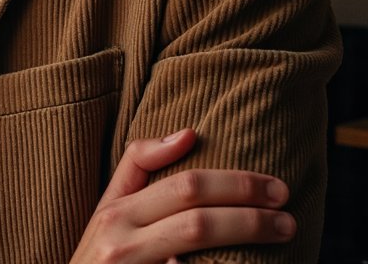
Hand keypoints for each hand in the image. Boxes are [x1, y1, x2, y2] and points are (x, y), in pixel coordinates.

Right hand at [69, 128, 295, 262]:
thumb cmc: (97, 256)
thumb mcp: (106, 209)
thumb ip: (139, 166)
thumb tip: (189, 133)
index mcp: (115, 211)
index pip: (183, 187)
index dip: (235, 183)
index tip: (273, 186)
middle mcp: (121, 241)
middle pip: (197, 219)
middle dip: (250, 213)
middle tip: (287, 214)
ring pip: (199, 249)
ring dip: (246, 240)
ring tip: (282, 234)